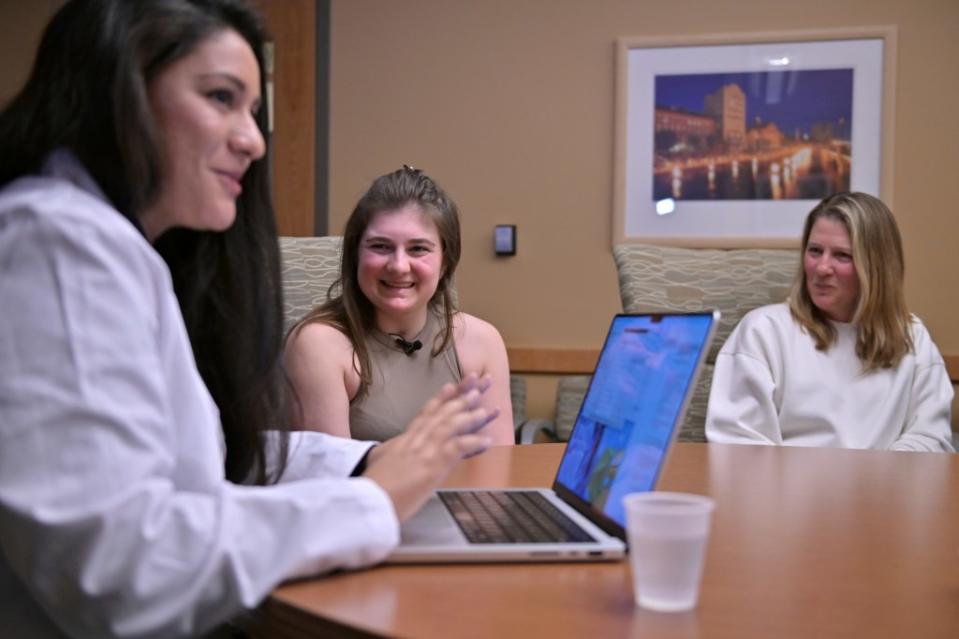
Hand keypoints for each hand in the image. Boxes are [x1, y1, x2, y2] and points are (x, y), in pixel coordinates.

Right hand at [363, 373, 497, 521]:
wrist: (365, 502)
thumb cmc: (371, 490)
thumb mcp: (377, 466)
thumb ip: (386, 458)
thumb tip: (385, 458)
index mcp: (403, 442)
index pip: (424, 415)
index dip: (439, 400)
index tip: (451, 386)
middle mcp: (414, 442)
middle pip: (441, 414)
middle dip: (461, 398)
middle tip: (477, 385)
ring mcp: (424, 452)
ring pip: (450, 426)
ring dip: (470, 415)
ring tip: (487, 408)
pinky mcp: (431, 466)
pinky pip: (457, 449)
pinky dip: (473, 443)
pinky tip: (487, 440)